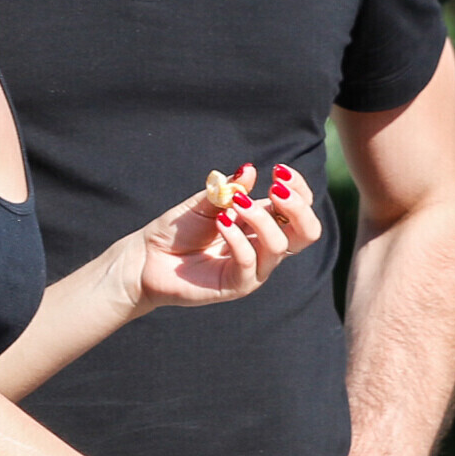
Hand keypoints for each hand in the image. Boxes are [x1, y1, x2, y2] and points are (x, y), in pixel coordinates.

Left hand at [119, 162, 322, 312]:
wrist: (147, 258)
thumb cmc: (178, 230)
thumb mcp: (204, 202)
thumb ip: (229, 190)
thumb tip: (250, 170)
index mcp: (262, 224)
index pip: (300, 210)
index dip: (299, 190)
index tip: (279, 171)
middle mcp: (263, 247)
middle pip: (307, 233)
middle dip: (297, 207)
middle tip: (275, 188)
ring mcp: (253, 269)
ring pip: (279, 246)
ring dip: (260, 219)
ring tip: (234, 205)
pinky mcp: (236, 286)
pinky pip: (249, 263)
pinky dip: (237, 239)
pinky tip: (221, 223)